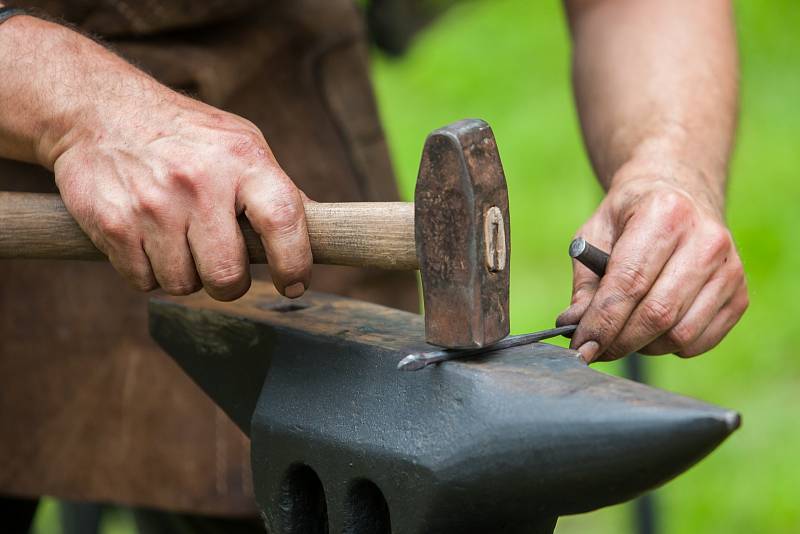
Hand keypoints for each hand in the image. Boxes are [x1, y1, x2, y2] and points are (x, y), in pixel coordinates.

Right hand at [50, 82, 310, 300]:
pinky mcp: (113, 223)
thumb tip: (322, 233)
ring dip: (185, 274)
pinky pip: (143, 281)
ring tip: (178, 238)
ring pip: (183, 285)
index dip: (295, 263)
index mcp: (243, 160)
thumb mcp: (241, 144)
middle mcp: (199, 181)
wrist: (100, 110)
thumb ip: (276, 190)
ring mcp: (153, 204)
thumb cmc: (187, 136)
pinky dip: (148, 270)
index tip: (294, 285)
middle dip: (230, 283)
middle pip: (227, 275)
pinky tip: (147, 237)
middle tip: (223, 265)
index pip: (284, 220)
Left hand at [557, 162, 747, 361]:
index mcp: (665, 214)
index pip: (630, 282)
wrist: (678, 195)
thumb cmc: (628, 218)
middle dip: (619, 341)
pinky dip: (669, 347)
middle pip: (657, 314)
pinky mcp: (740, 294)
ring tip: (622, 333)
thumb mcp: (595, 235)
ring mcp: (730, 268)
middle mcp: (706, 239)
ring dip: (643, 346)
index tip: (580, 346)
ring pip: (680, 334)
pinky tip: (652, 329)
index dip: (602, 322)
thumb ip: (585, 283)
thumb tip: (575, 326)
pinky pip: (700, 341)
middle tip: (594, 348)